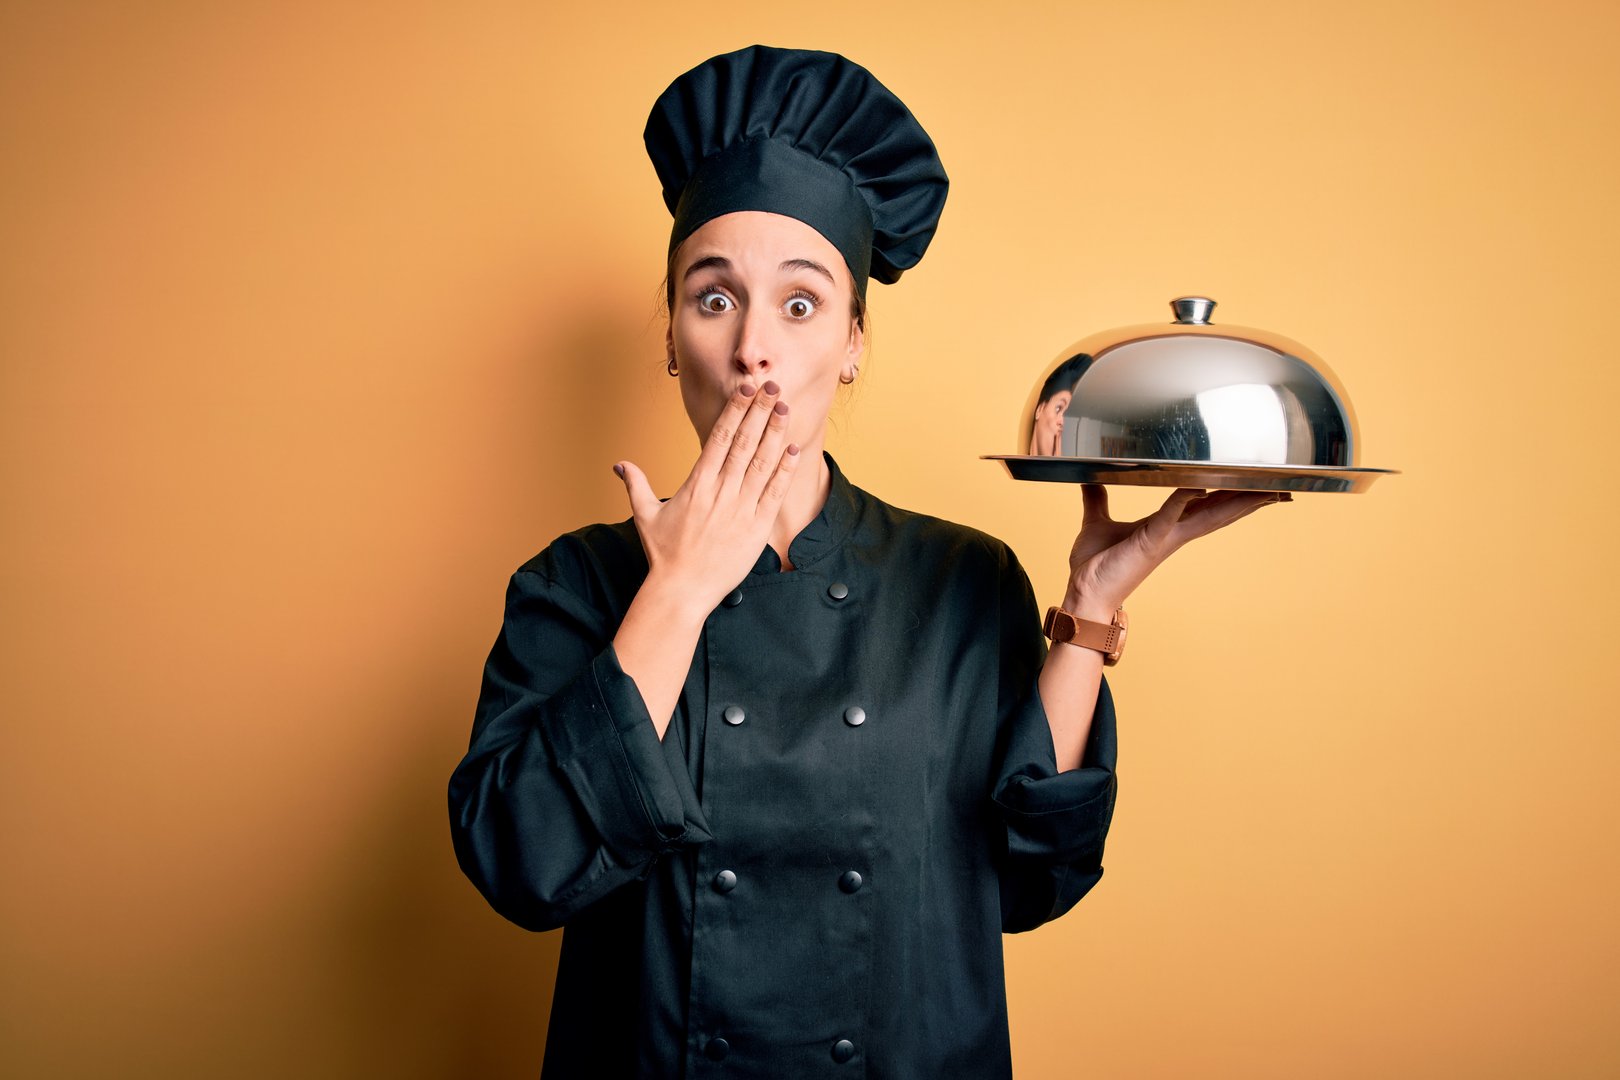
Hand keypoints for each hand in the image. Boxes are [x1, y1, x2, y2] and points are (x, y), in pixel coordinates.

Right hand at [614, 381, 799, 612]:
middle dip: (759, 412)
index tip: (745, 390)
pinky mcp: (756, 528)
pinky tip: (792, 449)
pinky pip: (774, 493)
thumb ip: (636, 486)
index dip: (734, 411)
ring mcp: (740, 509)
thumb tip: (619, 465)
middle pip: (743, 443)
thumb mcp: (645, 516)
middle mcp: (720, 492)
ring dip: (775, 433)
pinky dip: (784, 470)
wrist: (682, 590)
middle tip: (773, 386)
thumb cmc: (664, 555)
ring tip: (785, 408)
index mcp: (697, 484)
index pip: (719, 438)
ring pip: (762, 463)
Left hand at [1065, 485, 1287, 614]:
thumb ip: (1097, 499)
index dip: (1229, 494)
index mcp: (1165, 526)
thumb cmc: (1093, 566)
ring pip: (1208, 515)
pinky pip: (1168, 515)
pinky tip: (1198, 484)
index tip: (1253, 482)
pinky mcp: (1148, 541)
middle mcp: (1172, 533)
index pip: (1204, 505)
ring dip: (1235, 500)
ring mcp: (1163, 538)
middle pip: (1219, 511)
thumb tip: (1089, 479)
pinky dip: (1182, 498)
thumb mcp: (1097, 523)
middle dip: (1249, 498)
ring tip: (1263, 488)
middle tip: (1278, 485)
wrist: (1083, 595)